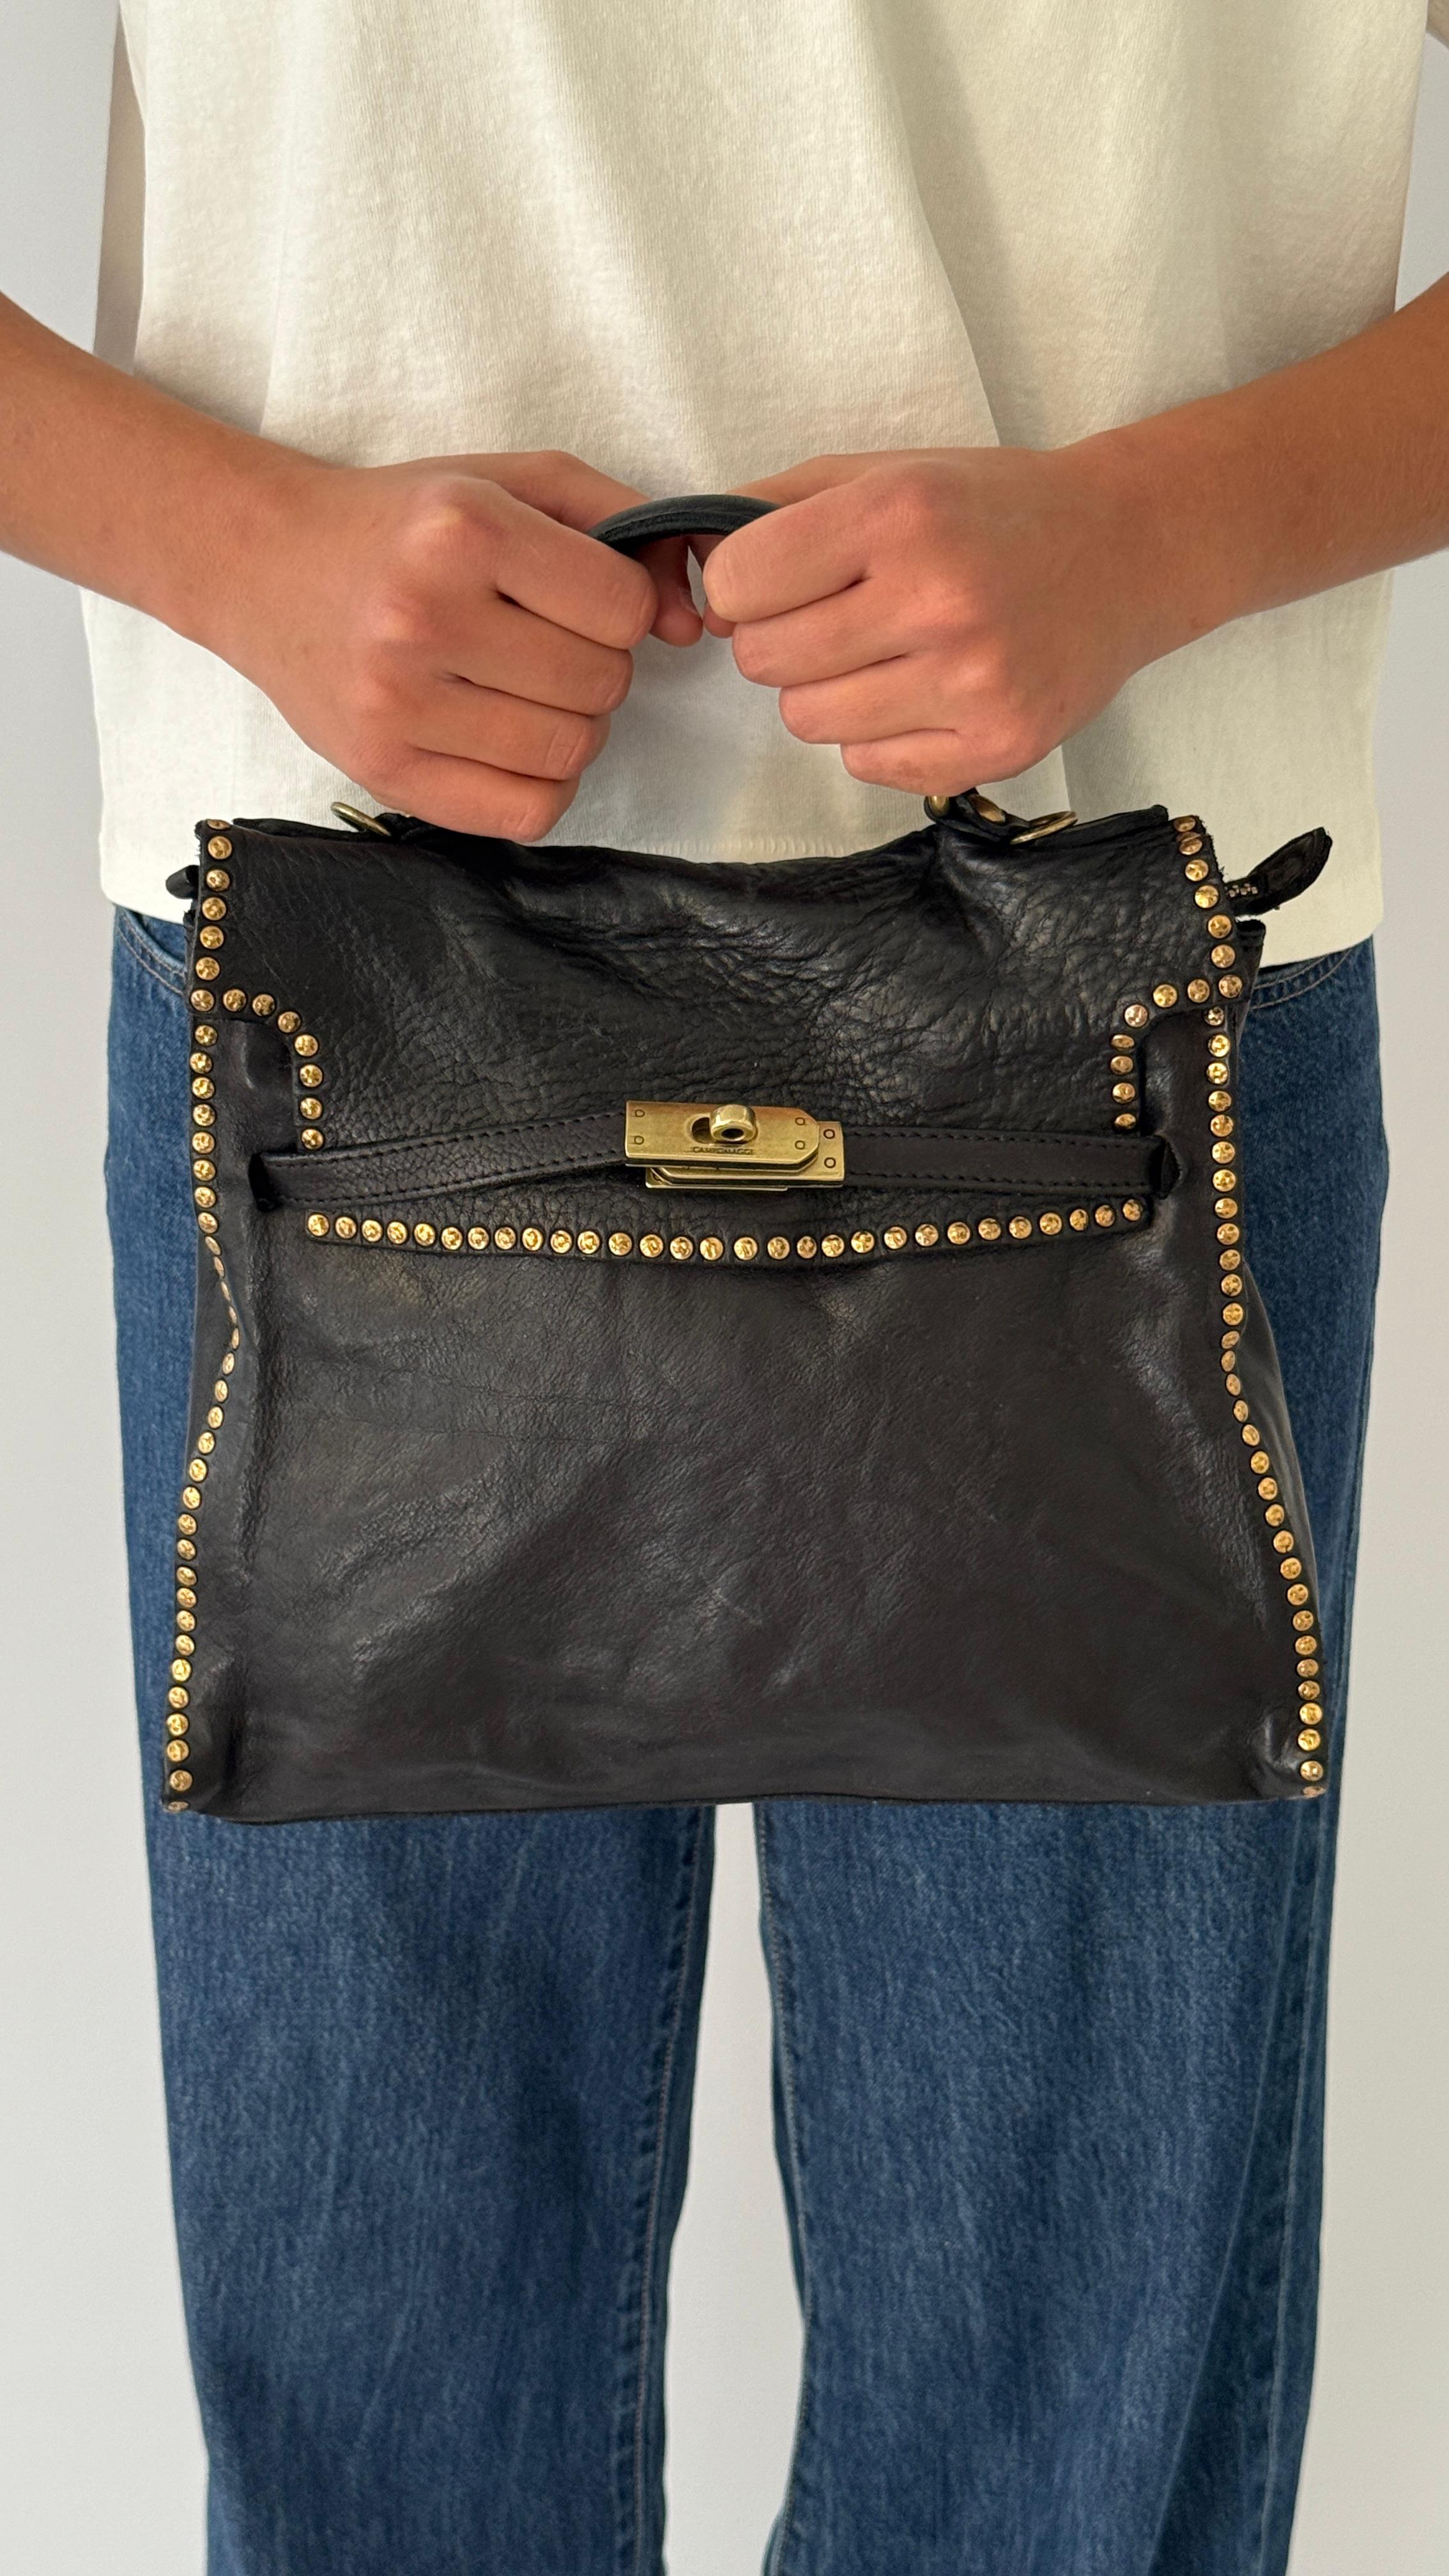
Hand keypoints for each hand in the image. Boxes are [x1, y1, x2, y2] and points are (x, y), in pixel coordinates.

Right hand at [204, 448, 705, 839]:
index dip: (620, 606)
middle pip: (601, 685)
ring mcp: (398, 704)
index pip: (620, 608)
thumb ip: (619, 524)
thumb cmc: (401, 524)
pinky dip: (540, 785)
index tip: (578, 597)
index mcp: (459, 530)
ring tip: (521, 689)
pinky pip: (527, 812)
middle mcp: (423, 617)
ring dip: (570, 727)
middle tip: (543, 645)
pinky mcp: (386, 771)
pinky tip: (508, 741)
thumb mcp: (509, 482)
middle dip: (595, 667)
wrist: (261, 565)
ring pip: (571, 752)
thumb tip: (692, 623)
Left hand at [694, 445, 1206, 798]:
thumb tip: (683, 568)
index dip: (742, 586)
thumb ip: (772, 507)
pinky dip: (880, 737)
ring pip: (810, 723)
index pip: (738, 583)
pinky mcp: (996, 747)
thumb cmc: (988, 508)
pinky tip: (925, 690)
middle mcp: (938, 601)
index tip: (779, 580)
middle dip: (782, 642)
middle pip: (765, 663)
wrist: (1125, 552)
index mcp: (899, 516)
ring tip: (885, 653)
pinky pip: (869, 767)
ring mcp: (972, 684)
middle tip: (839, 618)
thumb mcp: (883, 471)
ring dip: (828, 692)